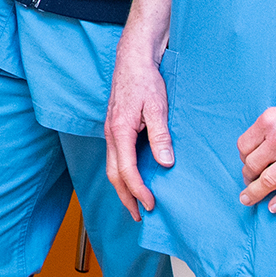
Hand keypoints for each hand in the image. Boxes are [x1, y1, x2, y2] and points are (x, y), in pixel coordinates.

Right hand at [104, 44, 172, 219]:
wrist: (133, 60)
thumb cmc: (145, 80)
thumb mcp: (157, 107)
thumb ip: (160, 135)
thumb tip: (164, 163)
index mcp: (120, 131)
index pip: (126, 170)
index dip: (138, 190)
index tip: (150, 204)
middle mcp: (111, 134)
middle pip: (114, 174)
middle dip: (125, 198)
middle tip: (139, 216)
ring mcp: (111, 132)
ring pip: (112, 167)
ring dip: (123, 188)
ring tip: (135, 204)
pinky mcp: (115, 129)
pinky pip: (116, 158)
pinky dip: (123, 174)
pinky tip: (133, 179)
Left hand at [237, 78, 275, 213]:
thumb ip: (275, 128)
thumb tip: (264, 149)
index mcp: (270, 121)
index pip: (244, 146)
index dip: (243, 159)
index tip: (247, 165)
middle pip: (252, 165)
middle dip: (248, 178)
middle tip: (248, 185)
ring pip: (268, 181)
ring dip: (255, 194)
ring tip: (249, 200)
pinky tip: (274, 207)